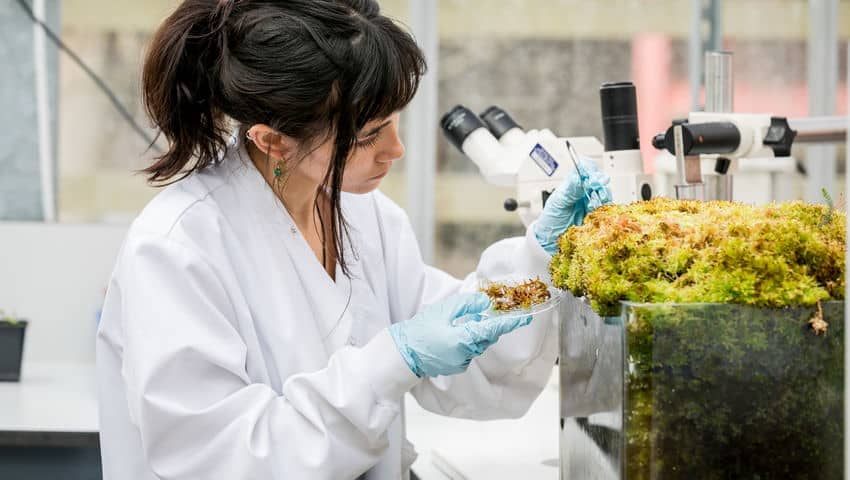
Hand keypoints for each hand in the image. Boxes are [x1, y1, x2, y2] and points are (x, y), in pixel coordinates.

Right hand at [388, 293, 531, 376]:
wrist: (403, 354)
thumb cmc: (420, 330)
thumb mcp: (442, 310)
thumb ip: (466, 305)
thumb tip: (485, 302)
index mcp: (463, 339)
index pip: (493, 329)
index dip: (510, 323)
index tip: (524, 317)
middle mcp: (466, 354)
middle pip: (487, 336)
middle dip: (489, 324)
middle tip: (488, 310)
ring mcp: (462, 363)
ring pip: (479, 344)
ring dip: (477, 332)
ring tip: (463, 322)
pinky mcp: (457, 367)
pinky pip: (469, 351)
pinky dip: (468, 341)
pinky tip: (453, 334)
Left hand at [534, 156, 611, 254]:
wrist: (551, 240)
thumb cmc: (551, 220)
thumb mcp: (558, 202)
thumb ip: (570, 189)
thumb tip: (578, 177)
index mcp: (573, 185)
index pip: (585, 170)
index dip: (590, 170)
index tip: (590, 176)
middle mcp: (583, 191)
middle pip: (598, 179)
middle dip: (599, 181)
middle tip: (596, 185)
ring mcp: (591, 202)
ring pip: (604, 192)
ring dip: (602, 194)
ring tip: (594, 201)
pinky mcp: (597, 214)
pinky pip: (607, 207)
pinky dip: (604, 206)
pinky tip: (596, 209)